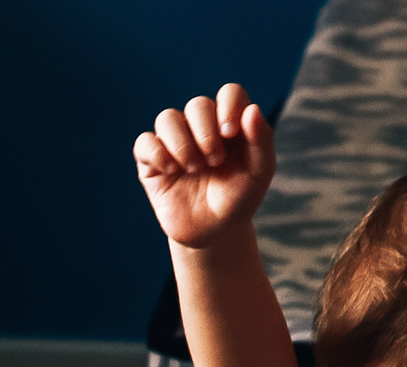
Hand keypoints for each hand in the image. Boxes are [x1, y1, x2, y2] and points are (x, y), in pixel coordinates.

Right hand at [135, 83, 275, 248]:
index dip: (228, 105)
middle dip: (206, 132)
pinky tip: (171, 171)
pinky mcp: (152, 160)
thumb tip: (252, 109)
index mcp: (230, 123)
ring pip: (167, 118)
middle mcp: (201, 127)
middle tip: (214, 161)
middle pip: (197, 104)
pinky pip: (144, 142)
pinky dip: (157, 153)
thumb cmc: (238, 200)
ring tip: (192, 169)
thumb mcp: (259, 174)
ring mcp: (174, 142)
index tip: (230, 132)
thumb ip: (262, 141)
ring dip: (181, 143)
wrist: (213, 232)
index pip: (229, 93)